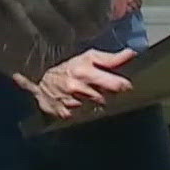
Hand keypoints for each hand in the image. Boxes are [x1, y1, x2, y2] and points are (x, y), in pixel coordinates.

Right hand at [14, 47, 134, 119]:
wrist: (38, 78)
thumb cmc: (67, 67)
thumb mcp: (87, 57)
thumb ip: (110, 59)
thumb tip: (131, 53)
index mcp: (84, 71)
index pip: (114, 84)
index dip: (122, 86)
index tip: (124, 85)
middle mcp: (76, 87)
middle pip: (104, 98)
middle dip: (105, 94)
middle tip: (99, 88)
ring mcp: (69, 102)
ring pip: (94, 108)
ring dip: (93, 103)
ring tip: (84, 93)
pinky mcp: (64, 114)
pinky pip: (81, 116)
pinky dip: (81, 111)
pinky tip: (76, 103)